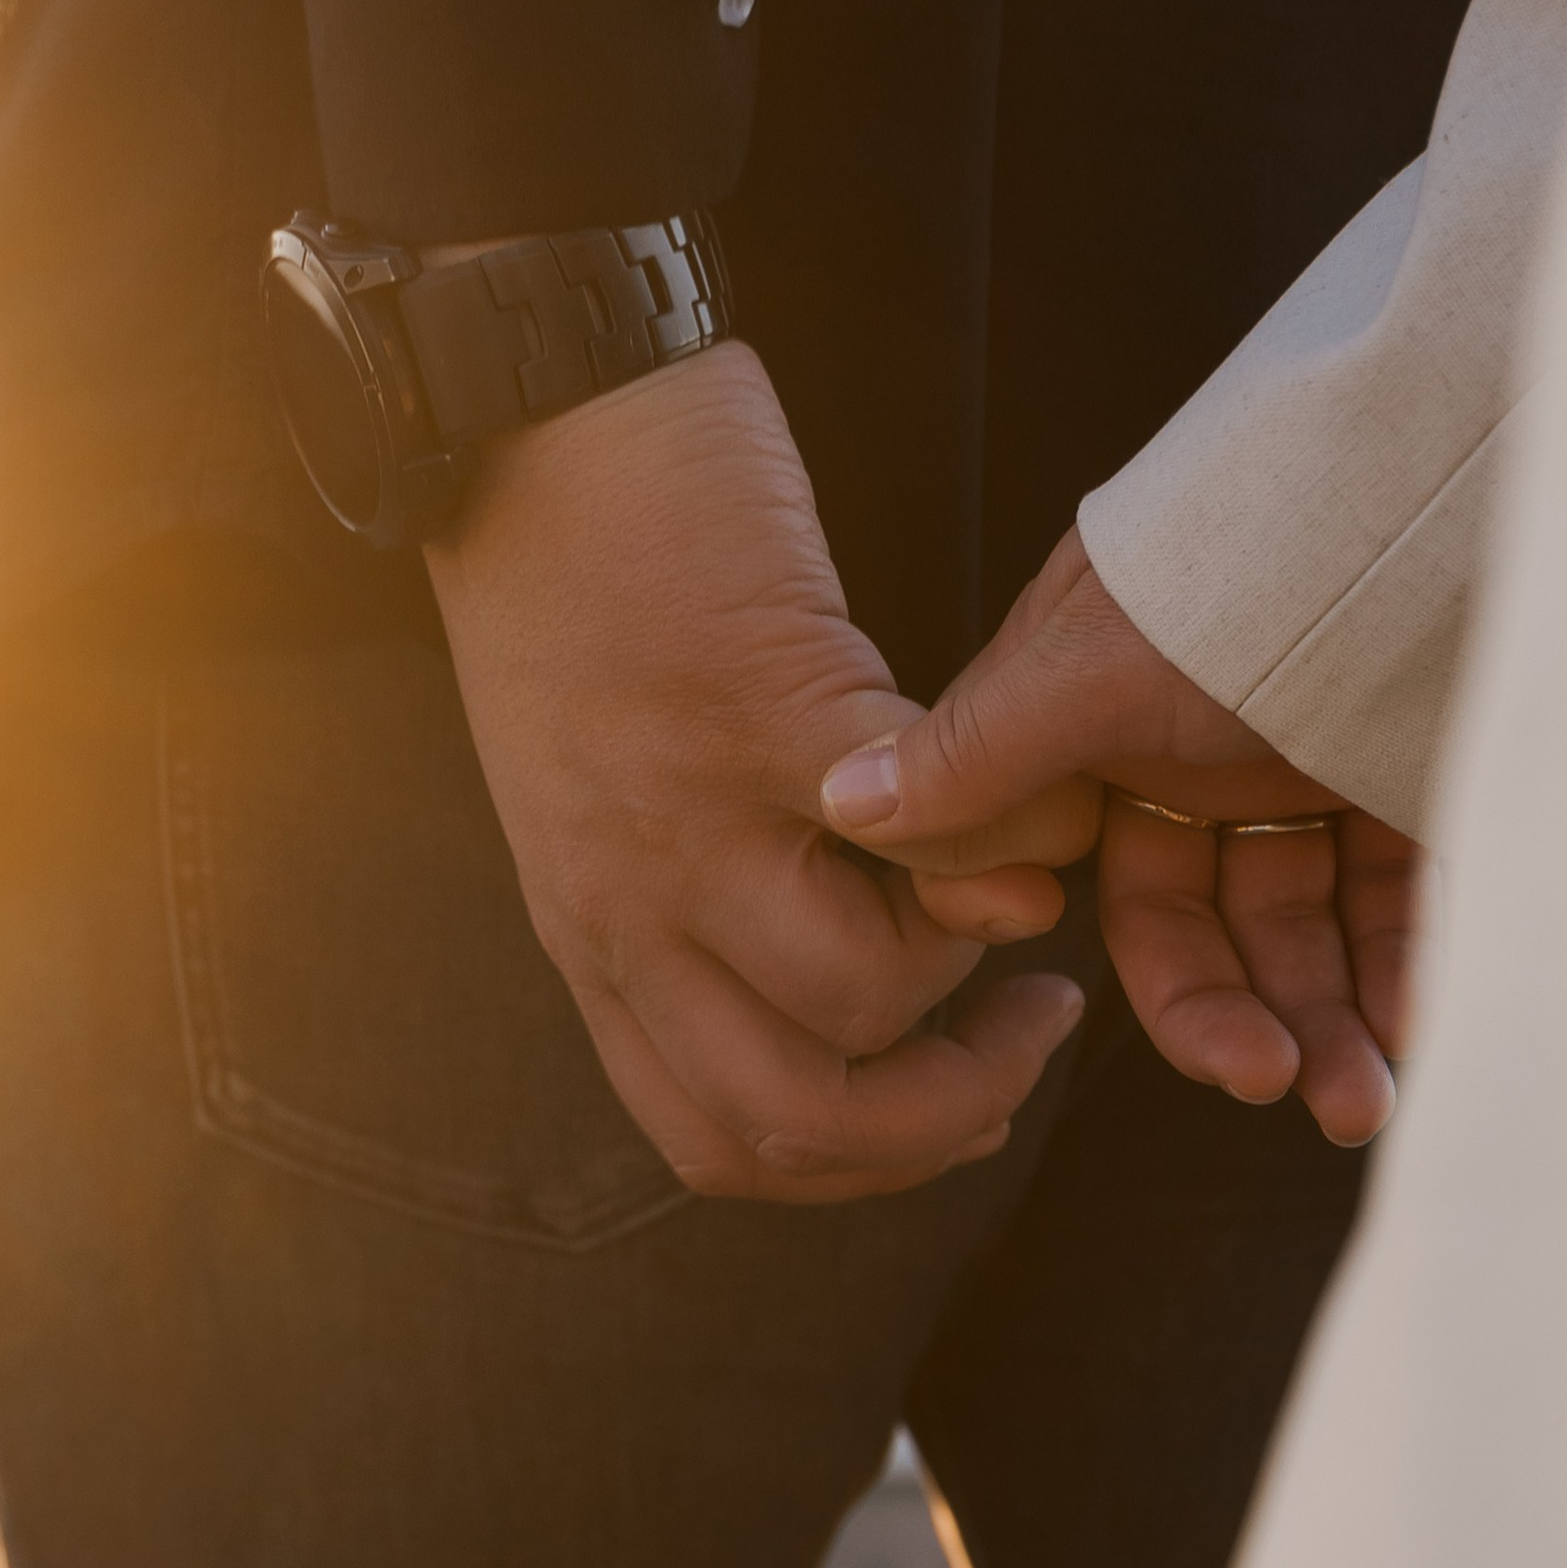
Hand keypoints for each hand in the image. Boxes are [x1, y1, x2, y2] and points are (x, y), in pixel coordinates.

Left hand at [423, 342, 1085, 1201]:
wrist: (533, 403)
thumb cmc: (581, 579)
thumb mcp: (599, 788)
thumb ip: (693, 895)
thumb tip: (851, 979)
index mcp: (595, 934)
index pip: (719, 1141)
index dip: (857, 1164)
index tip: (943, 1100)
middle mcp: (627, 904)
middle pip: (795, 1116)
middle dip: (943, 1116)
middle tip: (1023, 1033)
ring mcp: (689, 812)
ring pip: (865, 991)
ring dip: (972, 957)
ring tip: (1008, 874)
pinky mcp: (766, 702)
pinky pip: (920, 828)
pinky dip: (1006, 833)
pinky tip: (1033, 797)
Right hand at [817, 529, 1426, 1146]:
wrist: (1424, 468)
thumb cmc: (1246, 560)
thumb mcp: (1097, 665)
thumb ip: (979, 751)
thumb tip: (843, 805)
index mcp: (1118, 732)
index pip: (1136, 898)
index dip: (1180, 990)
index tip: (1224, 1060)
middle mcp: (1209, 754)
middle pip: (1232, 928)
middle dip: (1270, 1024)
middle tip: (1310, 1094)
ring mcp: (1314, 758)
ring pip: (1324, 925)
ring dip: (1348, 1018)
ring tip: (1375, 1100)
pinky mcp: (1412, 761)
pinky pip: (1414, 889)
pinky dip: (1422, 965)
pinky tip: (1435, 1027)